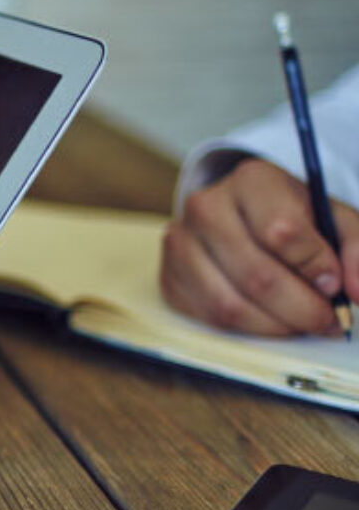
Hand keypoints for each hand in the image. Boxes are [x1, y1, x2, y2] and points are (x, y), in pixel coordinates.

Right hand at [160, 158, 358, 335]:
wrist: (243, 214)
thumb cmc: (292, 216)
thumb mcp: (334, 219)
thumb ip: (356, 251)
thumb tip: (357, 292)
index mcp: (251, 180)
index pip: (282, 231)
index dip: (315, 267)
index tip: (335, 284)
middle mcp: (205, 206)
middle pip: (256, 276)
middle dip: (302, 308)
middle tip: (328, 321)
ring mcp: (180, 243)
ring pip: (230, 305)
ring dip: (276, 325)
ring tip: (301, 322)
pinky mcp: (168, 276)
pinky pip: (209, 318)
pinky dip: (248, 329)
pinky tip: (270, 320)